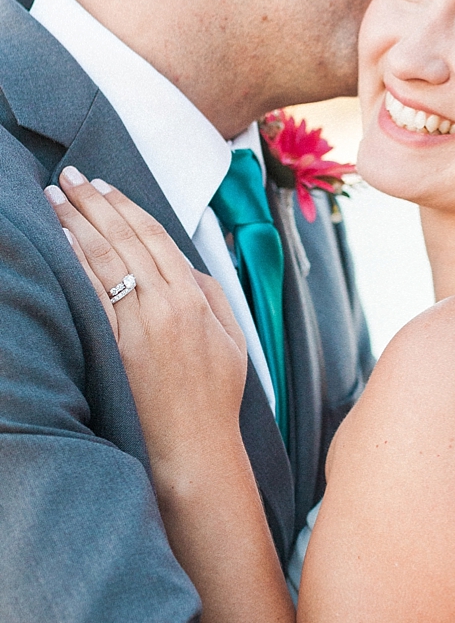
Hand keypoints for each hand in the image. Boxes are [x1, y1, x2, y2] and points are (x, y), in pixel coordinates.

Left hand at [45, 168, 246, 478]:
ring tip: (53, 197)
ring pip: (105, 259)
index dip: (127, 206)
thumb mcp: (232, 340)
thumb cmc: (213, 398)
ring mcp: (139, 327)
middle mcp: (167, 305)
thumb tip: (187, 265)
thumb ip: (211, 296)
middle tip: (69, 176)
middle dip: (94, 201)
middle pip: (124, 238)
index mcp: (195, 298)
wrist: (195, 446)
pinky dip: (76, 263)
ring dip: (76, 222)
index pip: (155, 236)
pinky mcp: (116, 349)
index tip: (104, 184)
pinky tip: (60, 240)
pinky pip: (92, 296)